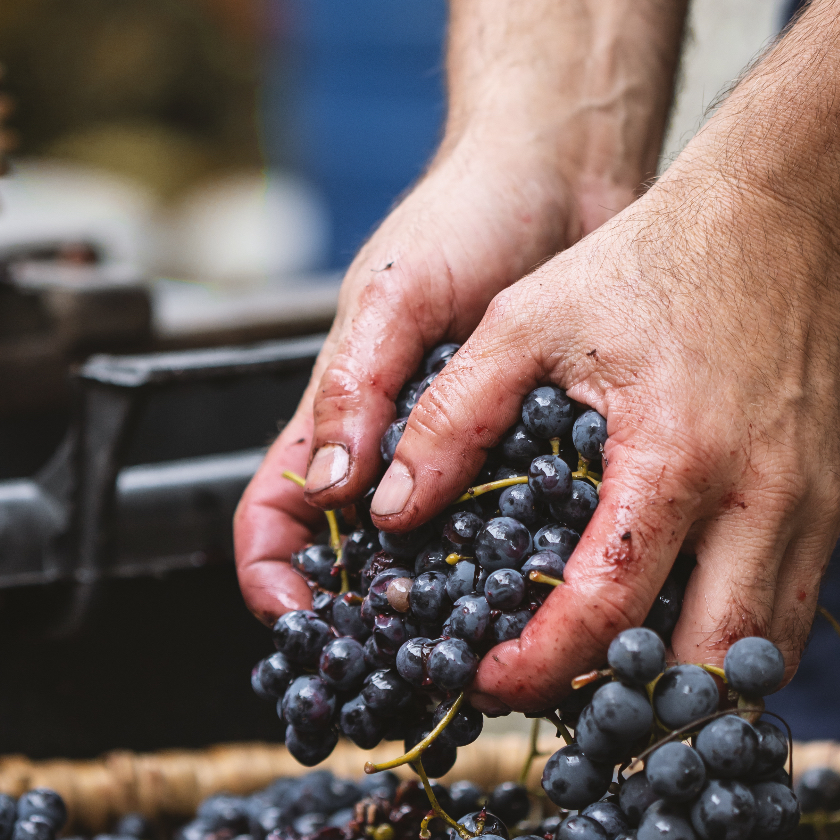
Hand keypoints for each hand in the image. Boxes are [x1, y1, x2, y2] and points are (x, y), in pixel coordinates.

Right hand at [233, 139, 578, 619]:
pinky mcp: (536, 455)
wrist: (567, 173)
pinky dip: (528, 569)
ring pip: (440, 562)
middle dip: (365, 622)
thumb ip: (356, 388)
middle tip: (405, 666)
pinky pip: (522, 531)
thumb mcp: (394, 296)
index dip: (272, 581)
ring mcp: (466, 458)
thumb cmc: (464, 215)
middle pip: (355, 564)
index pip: (274, 521)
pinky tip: (561, 594)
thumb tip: (334, 492)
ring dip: (450, 611)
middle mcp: (396, 450)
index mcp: (337, 415)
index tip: (305, 625)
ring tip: (485, 648)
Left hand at [366, 160, 839, 709]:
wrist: (782, 211)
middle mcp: (757, 497)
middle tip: (559, 707)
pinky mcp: (838, 499)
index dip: (541, 666)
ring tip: (616, 685)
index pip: (605, 608)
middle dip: (630, 708)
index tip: (491, 682)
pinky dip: (738, 642)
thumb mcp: (526, 319)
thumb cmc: (646, 261)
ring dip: (691, 687)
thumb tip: (388, 509)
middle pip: (705, 666)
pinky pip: (795, 610)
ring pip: (765, 654)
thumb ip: (454, 417)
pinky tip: (679, 631)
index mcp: (671, 458)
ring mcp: (811, 504)